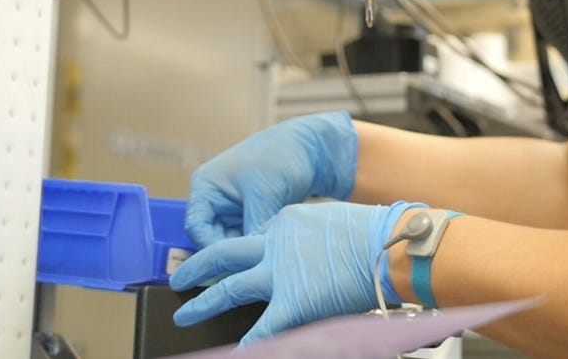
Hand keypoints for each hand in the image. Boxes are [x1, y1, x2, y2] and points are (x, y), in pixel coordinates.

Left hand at [170, 201, 418, 344]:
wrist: (387, 242)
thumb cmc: (374, 232)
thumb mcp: (331, 222)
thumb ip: (312, 240)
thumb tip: (316, 256)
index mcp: (284, 221)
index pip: (253, 241)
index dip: (238, 254)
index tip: (227, 262)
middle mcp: (273, 244)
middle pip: (225, 256)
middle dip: (199, 268)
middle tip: (180, 281)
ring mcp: (279, 274)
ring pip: (230, 288)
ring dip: (204, 302)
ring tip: (183, 315)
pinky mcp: (291, 302)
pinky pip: (263, 328)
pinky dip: (248, 343)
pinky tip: (234, 351)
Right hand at [184, 112, 358, 248]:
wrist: (311, 147)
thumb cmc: (282, 156)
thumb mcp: (265, 193)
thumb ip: (253, 228)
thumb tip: (249, 262)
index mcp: (206, 186)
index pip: (197, 228)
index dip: (212, 249)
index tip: (236, 264)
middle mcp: (214, 200)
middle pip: (211, 240)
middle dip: (231, 254)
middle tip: (252, 270)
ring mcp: (232, 210)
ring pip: (231, 244)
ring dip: (246, 252)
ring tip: (266, 261)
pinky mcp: (250, 218)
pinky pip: (247, 241)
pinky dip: (257, 247)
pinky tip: (273, 254)